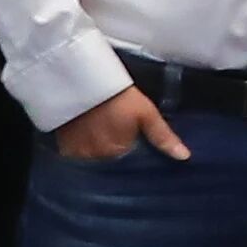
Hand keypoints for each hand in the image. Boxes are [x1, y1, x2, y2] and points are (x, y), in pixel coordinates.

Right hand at [51, 87, 189, 164]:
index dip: (132, 159)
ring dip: (97, 155)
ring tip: (101, 139)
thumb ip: (163, 137)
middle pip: (109, 166)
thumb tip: (184, 157)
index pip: (128, 168)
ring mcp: (76, 153)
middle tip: (116, 140)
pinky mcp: (62, 146)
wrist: (83, 78)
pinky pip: (73, 158)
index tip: (133, 150)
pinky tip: (86, 139)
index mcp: (118, 153)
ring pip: (92, 163)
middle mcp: (96, 158)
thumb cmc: (119, 95)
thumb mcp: (147, 113)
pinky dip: (81, 152)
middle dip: (114, 158)